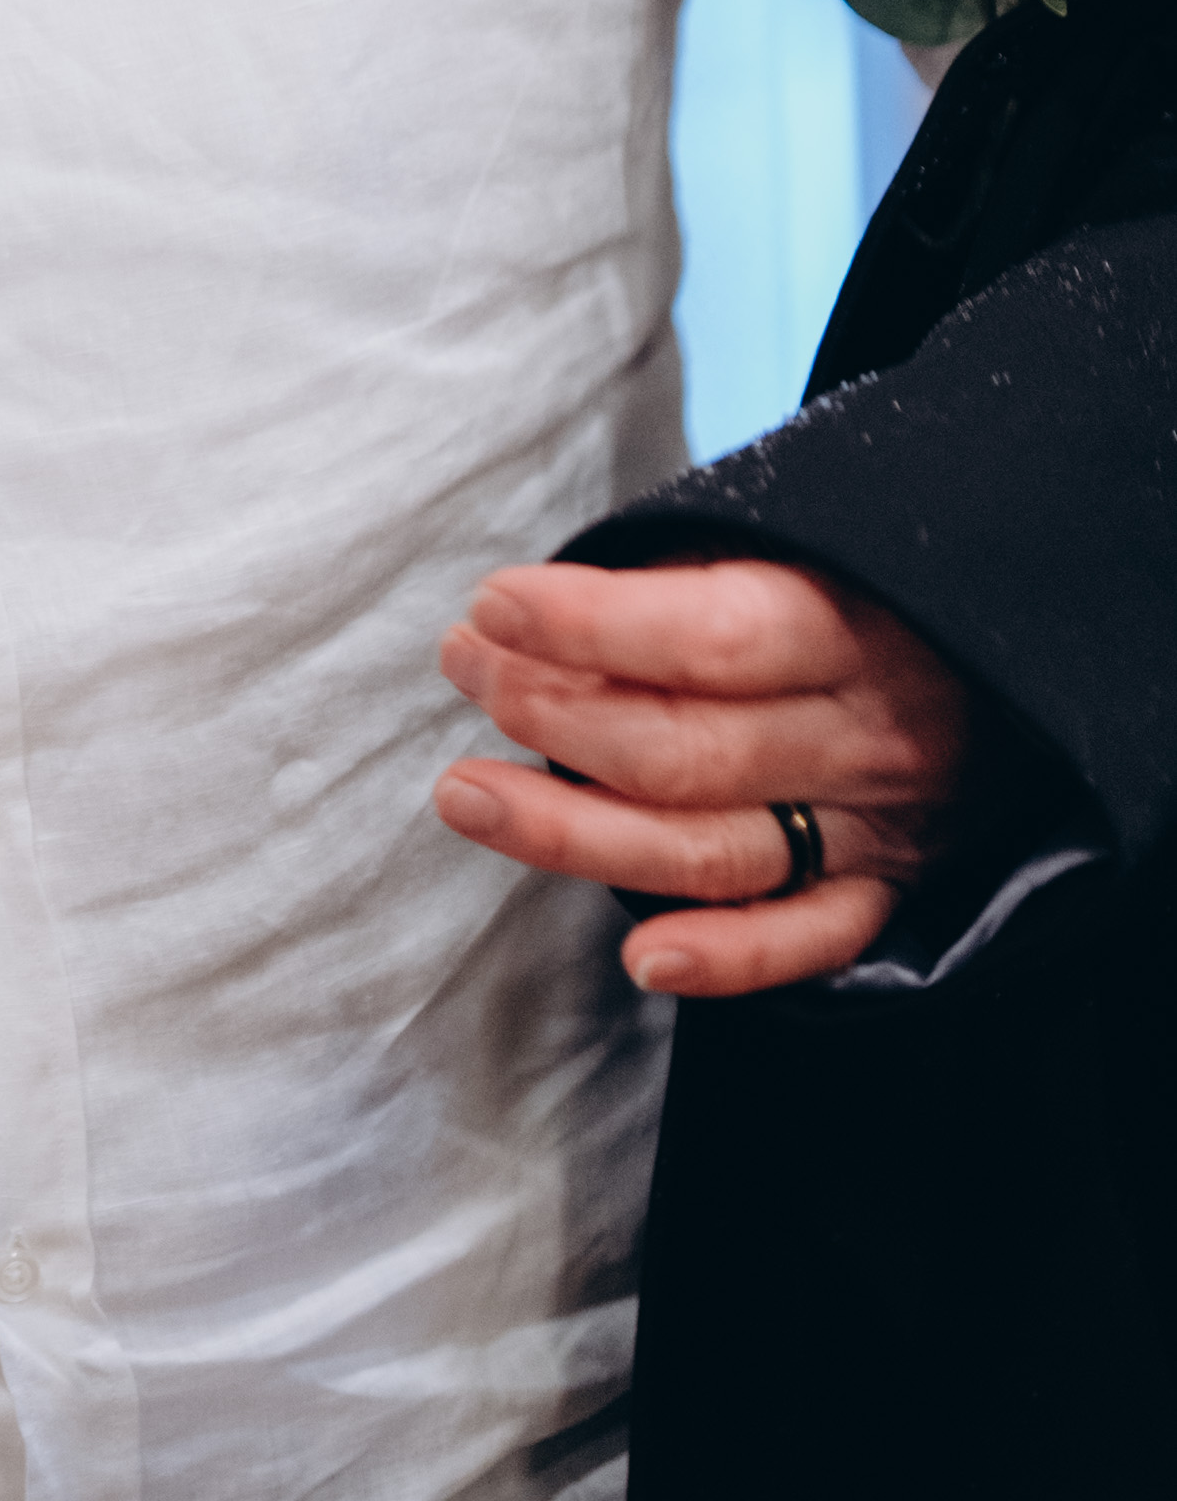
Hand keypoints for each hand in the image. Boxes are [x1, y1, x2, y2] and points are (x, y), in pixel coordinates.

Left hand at [434, 556, 973, 997]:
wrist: (1034, 650)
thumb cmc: (873, 585)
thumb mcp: (801, 542)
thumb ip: (688, 577)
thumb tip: (537, 611)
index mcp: (850, 627)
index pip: (710, 634)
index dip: (589, 624)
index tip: (494, 604)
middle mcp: (865, 735)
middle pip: (687, 750)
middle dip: (551, 714)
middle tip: (465, 669)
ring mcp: (878, 825)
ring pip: (713, 852)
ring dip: (574, 832)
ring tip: (466, 794)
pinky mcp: (887, 893)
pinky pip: (805, 941)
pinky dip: (728, 959)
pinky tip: (642, 959)